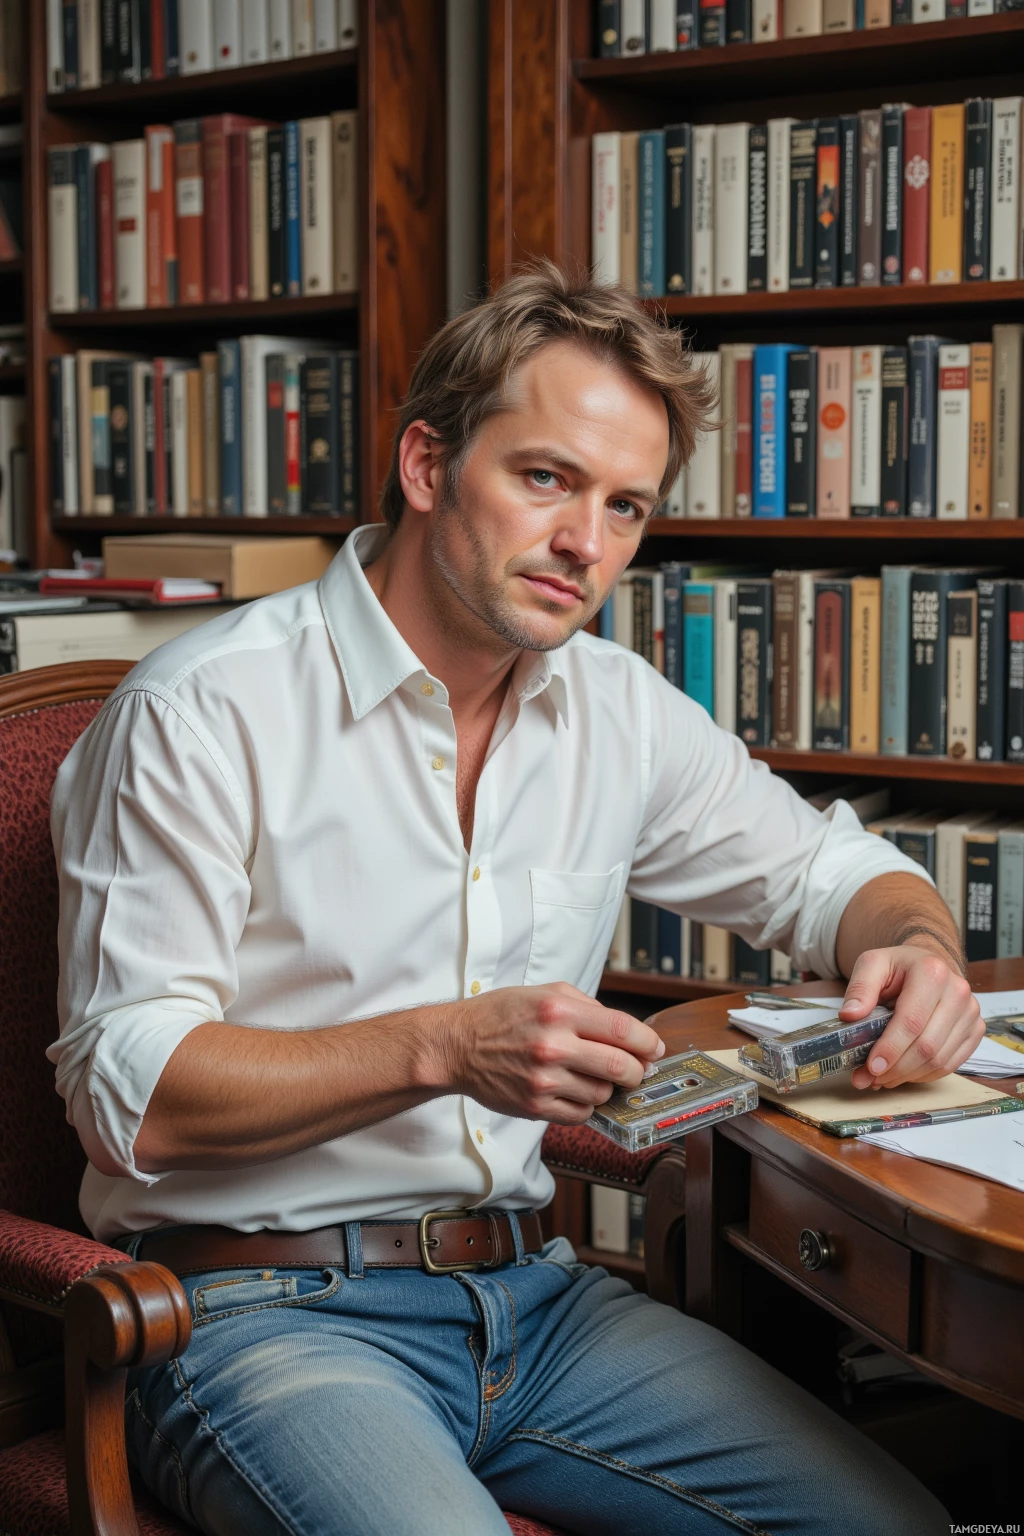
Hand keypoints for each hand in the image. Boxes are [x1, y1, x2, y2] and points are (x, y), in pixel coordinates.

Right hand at [431, 982, 666, 1124]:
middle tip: (635, 1070)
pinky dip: (586, 1104)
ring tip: (592, 1076)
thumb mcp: (545, 993)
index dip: (648, 1043)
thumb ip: (588, 1007)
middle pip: (621, 1068)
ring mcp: (544, 1080)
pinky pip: (581, 1114)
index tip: (655, 1049)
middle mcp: (553, 1046)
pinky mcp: (535, 1106)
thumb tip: (627, 1032)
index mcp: (559, 1012)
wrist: (458, 1045)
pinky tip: (574, 1090)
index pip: (623, 1030)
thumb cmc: (501, 1016)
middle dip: (636, 1071)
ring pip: (603, 1094)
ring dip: (606, 1088)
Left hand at [839, 946, 983, 1089]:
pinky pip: (951, 1064)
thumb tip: (850, 1015)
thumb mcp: (873, 965)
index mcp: (931, 972)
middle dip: (896, 1068)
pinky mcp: (975, 1030)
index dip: (891, 1049)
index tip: (871, 1067)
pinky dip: (924, 1075)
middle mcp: (957, 992)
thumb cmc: (900, 967)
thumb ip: (860, 988)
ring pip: (940, 1060)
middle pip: (927, 1046)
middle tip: (869, 1078)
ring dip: (908, 1076)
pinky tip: (903, 1073)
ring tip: (881, 1078)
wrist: (929, 963)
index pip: (911, 1021)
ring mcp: (970, 1013)